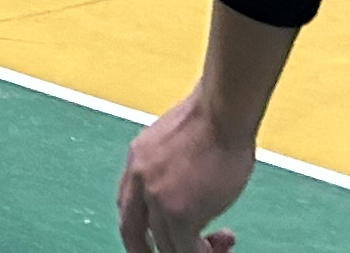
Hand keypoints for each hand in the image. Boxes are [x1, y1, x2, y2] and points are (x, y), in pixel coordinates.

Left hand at [117, 88, 256, 252]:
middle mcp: (139, 181)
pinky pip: (185, 251)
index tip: (158, 235)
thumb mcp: (175, 139)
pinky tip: (223, 242)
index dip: (141, 226)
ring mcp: (157, 199)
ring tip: (218, 245)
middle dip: (148, 251)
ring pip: (165, 247)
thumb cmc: (213, 117)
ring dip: (191, 252)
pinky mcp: (179, 214)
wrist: (222, 111)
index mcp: (136, 160)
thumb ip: (169, 164)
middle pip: (132, 232)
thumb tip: (186, 181)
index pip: (127, 205)